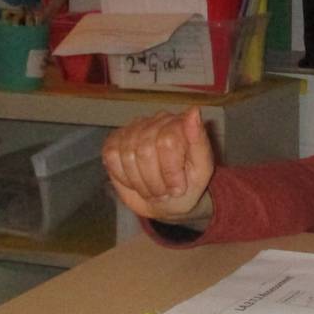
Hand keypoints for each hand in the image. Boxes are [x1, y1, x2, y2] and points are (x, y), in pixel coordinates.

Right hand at [102, 107, 215, 226]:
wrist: (168, 203)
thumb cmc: (187, 184)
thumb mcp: (202, 168)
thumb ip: (198, 140)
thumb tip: (194, 111)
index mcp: (180, 124)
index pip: (167, 142)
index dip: (170, 171)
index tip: (178, 188)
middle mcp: (155, 121)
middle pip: (145, 151)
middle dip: (154, 180)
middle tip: (163, 191)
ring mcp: (133, 130)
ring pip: (127, 156)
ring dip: (140, 182)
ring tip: (152, 188)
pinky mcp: (114, 142)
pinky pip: (111, 157)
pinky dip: (123, 177)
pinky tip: (136, 180)